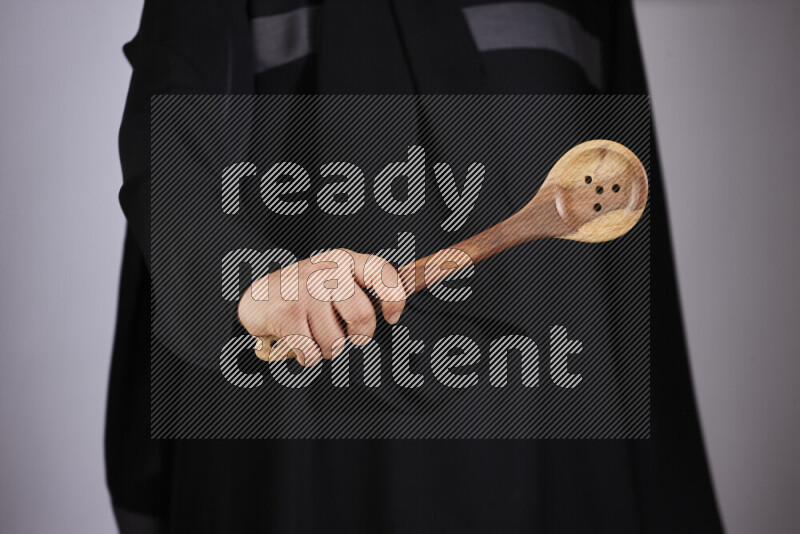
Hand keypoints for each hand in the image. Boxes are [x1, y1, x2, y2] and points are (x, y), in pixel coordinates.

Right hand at [237, 249, 405, 365]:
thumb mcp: (335, 281)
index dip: (394, 298)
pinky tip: (298, 340)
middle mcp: (326, 270)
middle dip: (358, 337)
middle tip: (345, 335)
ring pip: (335, 342)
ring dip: (326, 349)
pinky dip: (306, 356)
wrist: (256, 297)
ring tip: (313, 333)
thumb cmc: (304, 294)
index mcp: (343, 260)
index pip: (380, 271)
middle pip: (362, 316)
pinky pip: (311, 352)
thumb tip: (392, 311)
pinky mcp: (286, 312)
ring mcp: (305, 290)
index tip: (392, 317)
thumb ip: (362, 291)